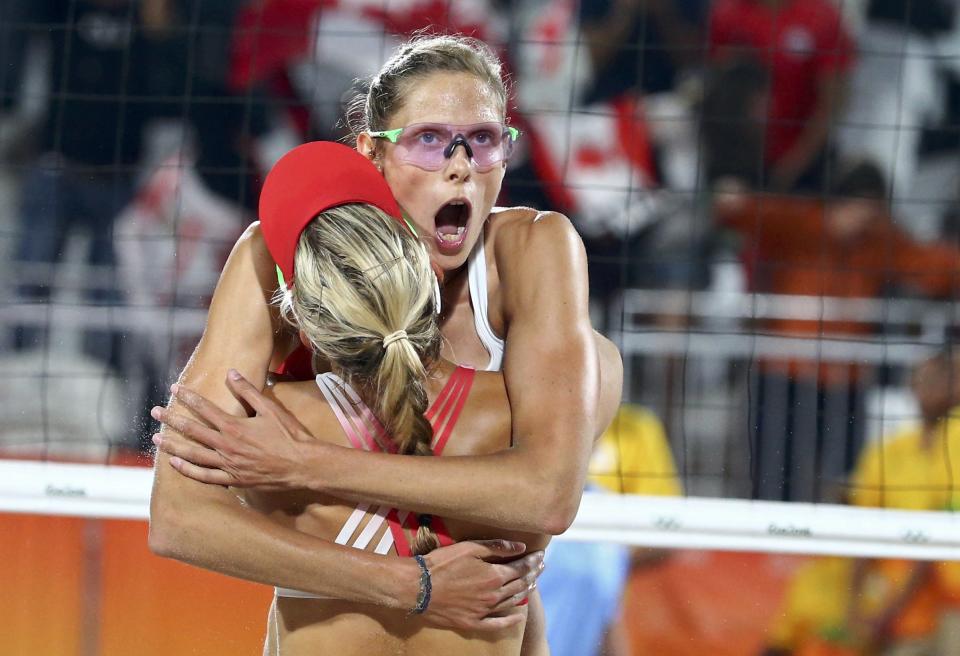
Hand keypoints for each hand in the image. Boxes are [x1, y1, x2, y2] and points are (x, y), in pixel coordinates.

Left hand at [151, 369, 314, 488]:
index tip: (175, 390)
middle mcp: (227, 446)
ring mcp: (228, 464)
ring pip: (193, 455)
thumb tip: (231, 373)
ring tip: (156, 439)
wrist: (303, 465)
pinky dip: (188, 470)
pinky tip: (175, 464)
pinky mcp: (234, 479)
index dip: (188, 398)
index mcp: (235, 426)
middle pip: (192, 431)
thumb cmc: (290, 436)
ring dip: (173, 446)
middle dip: (172, 420)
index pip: (205, 408)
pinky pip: (205, 476)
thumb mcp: (271, 409)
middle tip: (155, 412)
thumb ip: (248, 391)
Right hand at [419, 540, 544, 630]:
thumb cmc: (442, 564)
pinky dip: (510, 621)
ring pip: (511, 602)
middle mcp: (493, 595)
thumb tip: (520, 546)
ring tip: (533, 584)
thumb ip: (497, 547)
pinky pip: (497, 624)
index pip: (520, 567)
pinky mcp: (473, 622)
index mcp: (494, 575)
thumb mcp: (469, 548)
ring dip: (525, 592)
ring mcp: (484, 611)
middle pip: (519, 584)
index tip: (541, 556)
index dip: (532, 561)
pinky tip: (518, 617)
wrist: (418, 588)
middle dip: (533, 574)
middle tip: (542, 567)